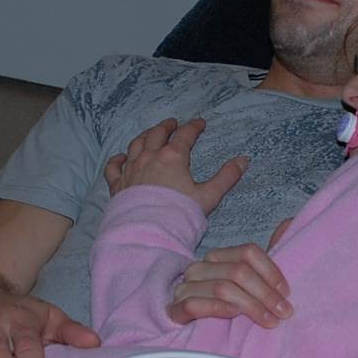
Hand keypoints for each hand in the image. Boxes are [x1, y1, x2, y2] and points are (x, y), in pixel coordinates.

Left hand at [104, 118, 247, 214]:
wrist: (148, 234)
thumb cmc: (180, 215)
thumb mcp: (209, 196)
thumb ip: (226, 177)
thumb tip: (243, 160)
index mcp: (172, 157)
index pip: (185, 135)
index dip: (194, 127)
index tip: (200, 123)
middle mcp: (149, 157)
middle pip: (157, 134)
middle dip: (167, 126)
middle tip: (173, 123)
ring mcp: (131, 169)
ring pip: (136, 144)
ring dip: (145, 135)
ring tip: (151, 133)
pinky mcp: (117, 184)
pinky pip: (114, 166)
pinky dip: (118, 159)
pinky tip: (121, 157)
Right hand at [167, 243, 293, 327]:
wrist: (189, 327)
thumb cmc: (225, 304)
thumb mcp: (245, 283)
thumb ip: (264, 261)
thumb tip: (288, 224)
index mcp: (218, 256)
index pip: (248, 252)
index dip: (271, 271)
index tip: (287, 292)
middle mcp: (200, 267)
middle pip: (239, 272)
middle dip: (266, 294)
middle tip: (283, 312)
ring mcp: (185, 287)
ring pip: (222, 288)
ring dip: (250, 305)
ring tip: (268, 320)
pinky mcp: (175, 309)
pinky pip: (195, 305)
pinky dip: (218, 309)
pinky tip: (234, 315)